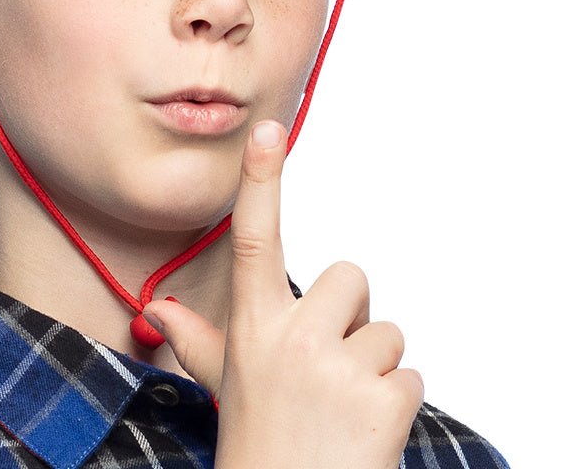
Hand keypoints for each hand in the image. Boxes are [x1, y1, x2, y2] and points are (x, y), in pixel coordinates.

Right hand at [144, 120, 422, 468]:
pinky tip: (365, 432)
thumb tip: (155, 311)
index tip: (268, 129)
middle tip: (328, 364)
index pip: (254, 239)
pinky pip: (411, 375)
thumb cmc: (258, 444)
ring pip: (388, 331)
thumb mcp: (223, 385)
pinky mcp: (383, 401)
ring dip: (374, 367)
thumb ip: (193, 339)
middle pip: (351, 278)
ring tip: (342, 409)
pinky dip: (396, 404)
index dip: (261, 180)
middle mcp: (293, 339)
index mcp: (253, 326)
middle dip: (351, 314)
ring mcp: (338, 369)